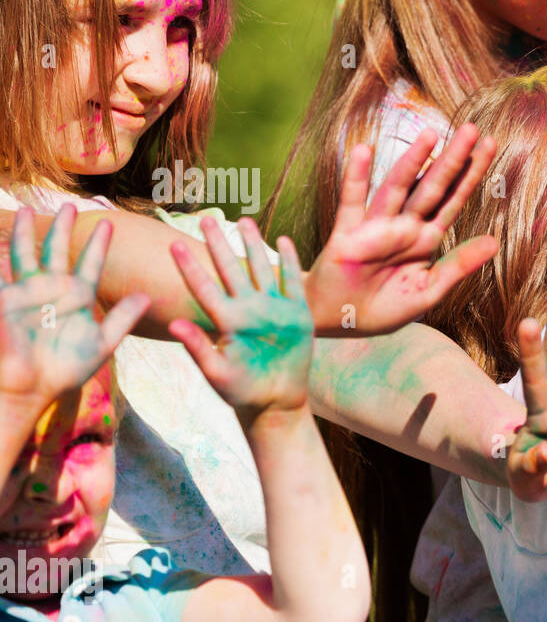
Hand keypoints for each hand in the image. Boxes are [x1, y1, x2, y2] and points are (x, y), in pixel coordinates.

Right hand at [0, 205, 147, 410]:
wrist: (32, 387)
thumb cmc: (66, 369)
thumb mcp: (101, 343)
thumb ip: (122, 319)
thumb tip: (147, 296)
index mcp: (77, 297)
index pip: (90, 263)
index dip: (99, 244)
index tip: (110, 224)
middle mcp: (51, 290)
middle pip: (57, 252)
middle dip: (62, 229)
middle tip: (71, 205)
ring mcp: (26, 294)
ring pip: (25, 256)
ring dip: (26, 234)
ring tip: (28, 210)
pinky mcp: (4, 302)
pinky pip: (1, 276)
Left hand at [169, 217, 313, 418]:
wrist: (276, 402)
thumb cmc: (242, 392)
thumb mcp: (216, 373)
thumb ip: (197, 348)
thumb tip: (174, 323)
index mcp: (226, 320)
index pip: (204, 286)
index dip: (190, 266)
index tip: (174, 245)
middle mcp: (248, 309)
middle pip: (231, 269)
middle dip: (219, 244)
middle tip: (206, 219)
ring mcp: (273, 309)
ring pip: (261, 268)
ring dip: (254, 244)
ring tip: (245, 220)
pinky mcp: (297, 315)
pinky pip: (292, 282)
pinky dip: (289, 261)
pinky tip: (284, 241)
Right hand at [307, 123, 499, 334]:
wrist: (342, 321)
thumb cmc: (384, 306)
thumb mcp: (428, 289)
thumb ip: (459, 265)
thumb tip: (496, 241)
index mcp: (425, 239)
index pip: (453, 200)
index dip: (471, 175)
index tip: (490, 146)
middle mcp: (403, 227)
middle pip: (432, 187)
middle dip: (452, 161)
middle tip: (473, 129)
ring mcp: (375, 228)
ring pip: (398, 189)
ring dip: (412, 163)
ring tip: (430, 135)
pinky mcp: (347, 236)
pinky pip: (352, 203)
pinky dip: (356, 179)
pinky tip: (363, 152)